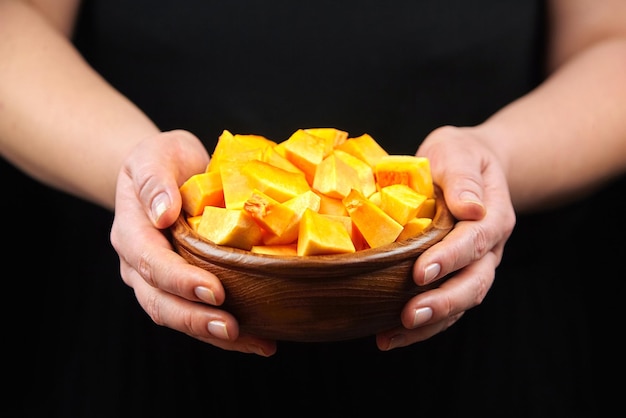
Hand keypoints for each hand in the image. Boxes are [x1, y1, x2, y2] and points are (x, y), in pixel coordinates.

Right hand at [110, 129, 277, 355]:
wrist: (167, 171)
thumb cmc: (163, 160)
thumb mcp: (154, 154)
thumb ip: (155, 180)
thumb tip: (163, 212)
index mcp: (131, 232)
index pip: (150, 263)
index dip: (180, 280)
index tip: (214, 289)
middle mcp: (139, 264)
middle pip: (160, 302)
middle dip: (195, 319)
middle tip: (232, 328)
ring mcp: (158, 280)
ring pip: (178, 316)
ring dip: (213, 334)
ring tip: (254, 343)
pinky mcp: (183, 285)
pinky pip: (199, 312)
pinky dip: (226, 332)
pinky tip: (258, 339)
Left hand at [376, 125, 515, 349]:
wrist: (468, 166)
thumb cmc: (458, 156)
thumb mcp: (459, 153)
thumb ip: (463, 178)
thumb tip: (470, 208)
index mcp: (492, 216)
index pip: (475, 242)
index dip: (450, 258)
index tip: (420, 272)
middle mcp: (490, 248)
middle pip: (475, 282)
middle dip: (443, 302)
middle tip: (409, 316)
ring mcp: (476, 266)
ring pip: (462, 302)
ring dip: (430, 323)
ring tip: (392, 337)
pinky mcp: (456, 276)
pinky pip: (445, 306)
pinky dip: (421, 325)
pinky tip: (388, 335)